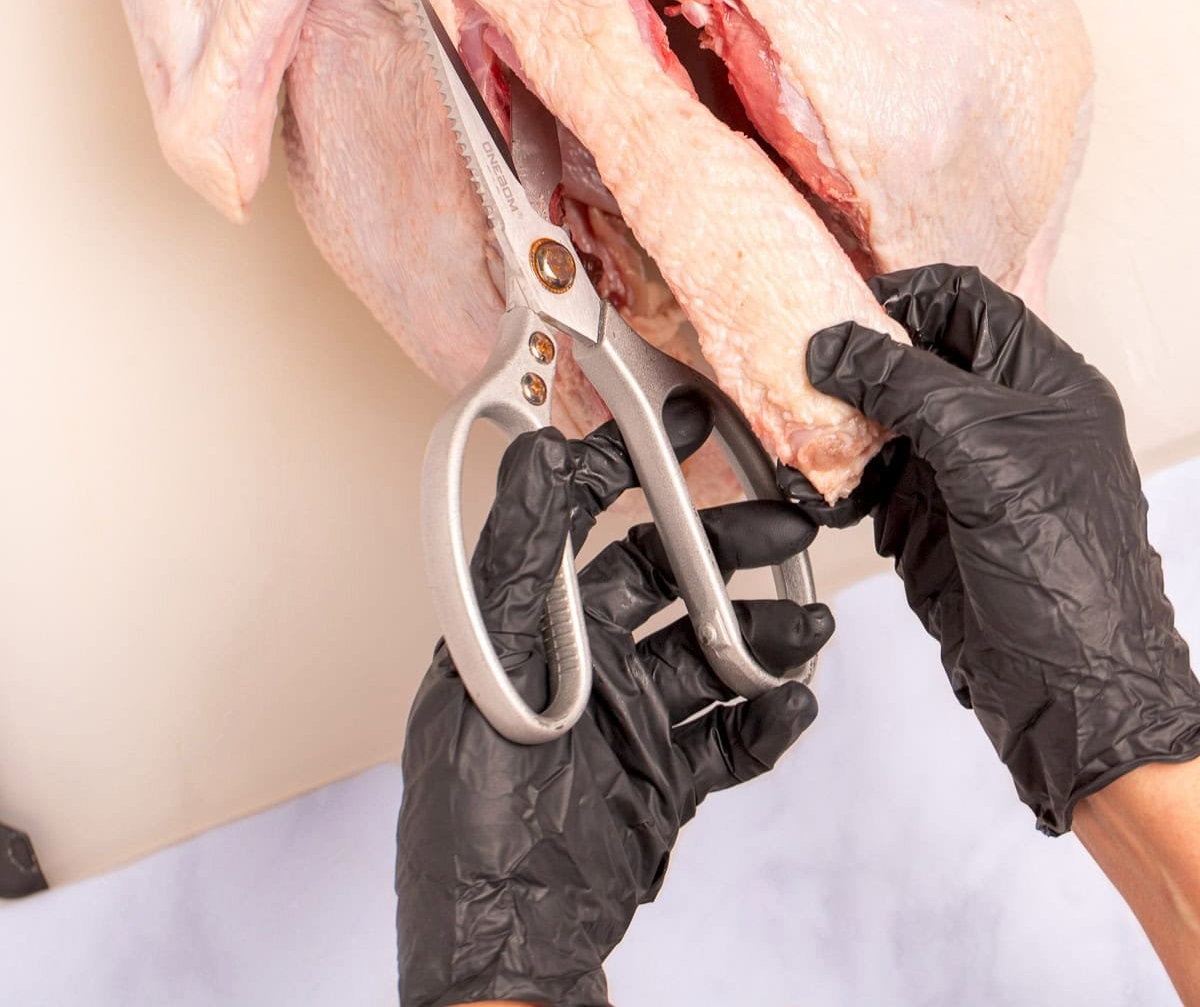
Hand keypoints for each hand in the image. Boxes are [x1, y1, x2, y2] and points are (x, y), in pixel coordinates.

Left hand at [396, 402, 831, 1006]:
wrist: (510, 954)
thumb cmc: (475, 818)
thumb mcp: (488, 668)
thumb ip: (521, 556)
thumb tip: (537, 450)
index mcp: (529, 622)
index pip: (582, 517)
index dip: (628, 461)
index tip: (684, 421)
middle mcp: (580, 658)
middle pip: (668, 578)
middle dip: (729, 549)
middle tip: (788, 527)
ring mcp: (626, 719)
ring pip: (710, 654)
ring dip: (763, 638)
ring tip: (810, 633)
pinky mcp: (662, 780)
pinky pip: (728, 736)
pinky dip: (767, 721)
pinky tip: (793, 706)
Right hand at [784, 263, 1199, 834]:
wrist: (1074, 696)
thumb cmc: (1066, 573)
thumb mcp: (985, 454)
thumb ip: (907, 385)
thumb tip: (835, 343)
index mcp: (1044, 381)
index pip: (965, 300)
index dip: (903, 297)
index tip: (840, 314)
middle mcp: (1004, 416)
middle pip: (915, 354)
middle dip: (856, 362)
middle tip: (803, 370)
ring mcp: (964, 469)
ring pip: (885, 416)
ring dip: (839, 423)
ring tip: (803, 435)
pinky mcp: (930, 518)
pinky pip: (873, 476)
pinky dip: (840, 479)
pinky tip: (819, 492)